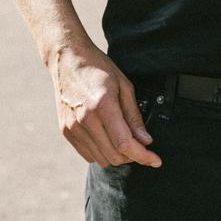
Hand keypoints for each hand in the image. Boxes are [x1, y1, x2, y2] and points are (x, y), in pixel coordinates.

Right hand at [50, 41, 160, 167]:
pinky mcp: (65, 130)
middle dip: (131, 156)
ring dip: (116, 155)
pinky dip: (101, 152)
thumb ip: (134, 115)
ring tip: (122, 139)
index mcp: (103, 105)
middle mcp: (85, 119)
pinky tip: (107, 137)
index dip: (143, 156)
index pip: (125, 144)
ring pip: (101, 159)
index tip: (155, 160)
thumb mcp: (124, 85)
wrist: (67, 59)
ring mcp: (73, 127)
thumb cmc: (97, 68)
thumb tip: (145, 140)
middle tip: (139, 145)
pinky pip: (87, 154)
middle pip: (114, 156)